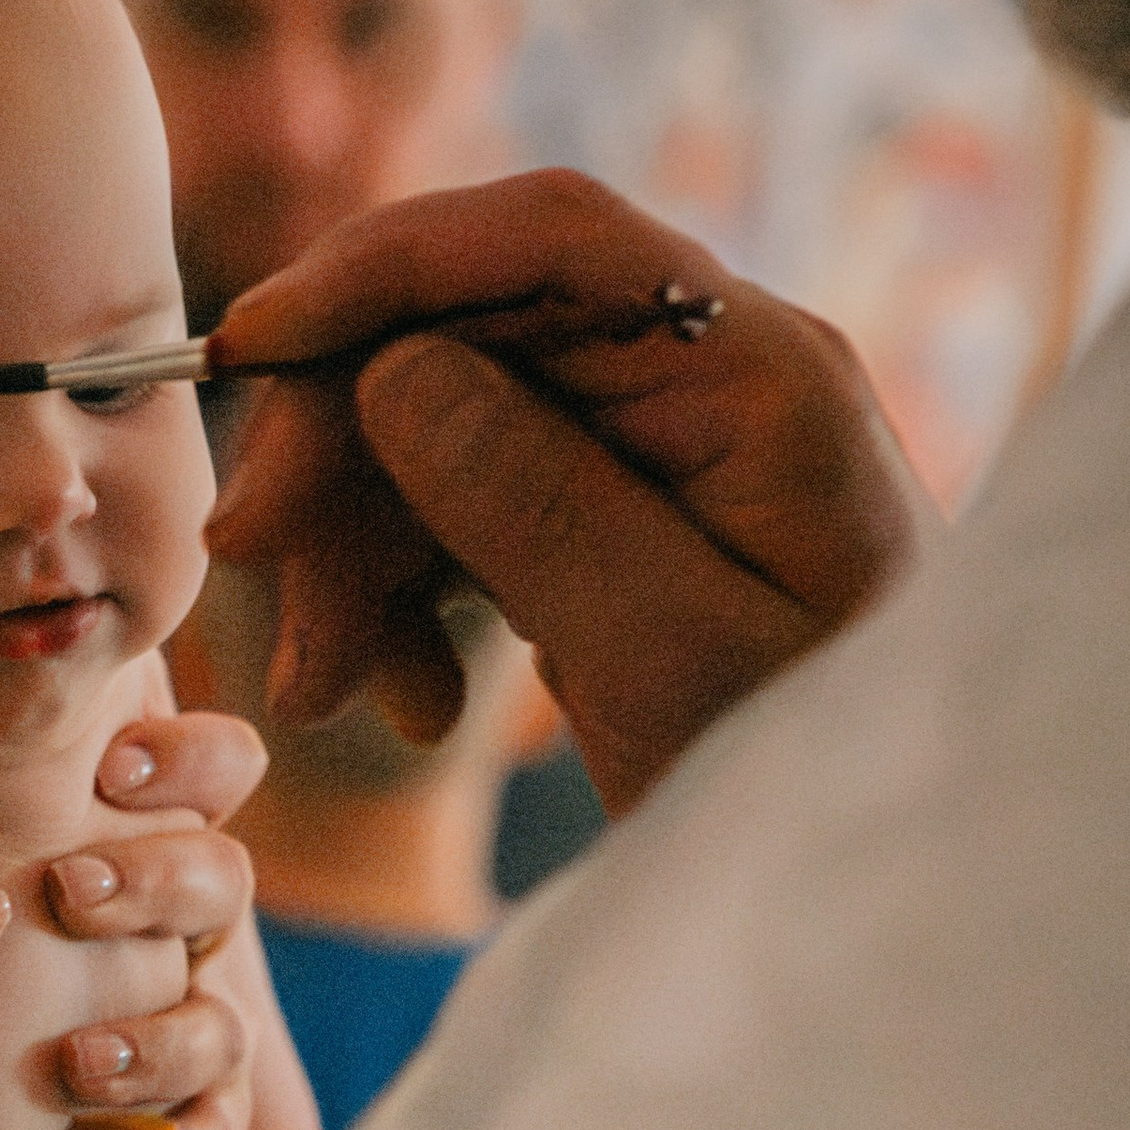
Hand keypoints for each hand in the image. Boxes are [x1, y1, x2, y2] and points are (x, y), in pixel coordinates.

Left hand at [42, 706, 296, 1129]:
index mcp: (129, 826)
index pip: (215, 764)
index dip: (185, 760)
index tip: (106, 768)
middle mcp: (175, 920)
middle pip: (222, 881)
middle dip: (156, 883)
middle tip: (68, 893)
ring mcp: (182, 1020)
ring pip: (220, 1024)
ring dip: (160, 1040)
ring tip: (76, 1065)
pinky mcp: (168, 1124)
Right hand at [210, 172, 927, 810]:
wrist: (882, 889)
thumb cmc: (811, 785)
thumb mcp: (669, 658)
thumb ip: (536, 503)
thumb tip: (395, 370)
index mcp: (758, 375)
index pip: (552, 240)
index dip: (384, 266)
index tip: (250, 343)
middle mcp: (707, 382)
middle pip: (468, 333)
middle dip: (342, 443)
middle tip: (247, 562)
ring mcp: (658, 451)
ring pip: (442, 430)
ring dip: (354, 546)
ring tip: (323, 690)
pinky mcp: (615, 525)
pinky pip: (468, 514)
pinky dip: (407, 596)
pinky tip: (407, 703)